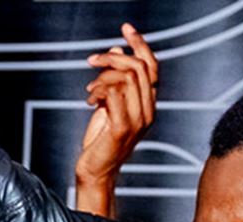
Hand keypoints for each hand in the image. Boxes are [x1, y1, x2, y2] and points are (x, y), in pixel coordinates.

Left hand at [76, 24, 158, 202]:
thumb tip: (116, 51)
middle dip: (112, 58)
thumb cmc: (100, 141)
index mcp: (148, 104)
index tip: (126, 28)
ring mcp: (138, 120)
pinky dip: (99, 91)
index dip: (140, 44)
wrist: (95, 171)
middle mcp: (148, 111)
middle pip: (138, 67)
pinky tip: (90, 100)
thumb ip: (114, 80)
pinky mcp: (122, 128)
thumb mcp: (108, 104)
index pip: (152, 66)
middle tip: (92, 60)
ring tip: (90, 90)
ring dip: (102, 77)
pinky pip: (114, 95)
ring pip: (126, 78)